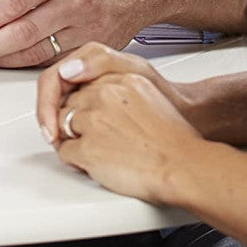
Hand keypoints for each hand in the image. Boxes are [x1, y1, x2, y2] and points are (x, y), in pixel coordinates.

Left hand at [47, 49, 204, 204]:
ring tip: (94, 150)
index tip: (86, 114)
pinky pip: (64, 150)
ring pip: (61, 124)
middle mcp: (103, 94)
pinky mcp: (87, 148)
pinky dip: (74, 159)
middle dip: (75, 120)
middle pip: (69, 102)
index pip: (82, 83)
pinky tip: (91, 163)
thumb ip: (118, 87)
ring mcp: (92, 120)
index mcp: (119, 79)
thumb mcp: (148, 94)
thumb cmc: (174, 139)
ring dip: (72, 138)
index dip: (83, 103)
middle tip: (92, 136)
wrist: (185, 167)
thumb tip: (95, 91)